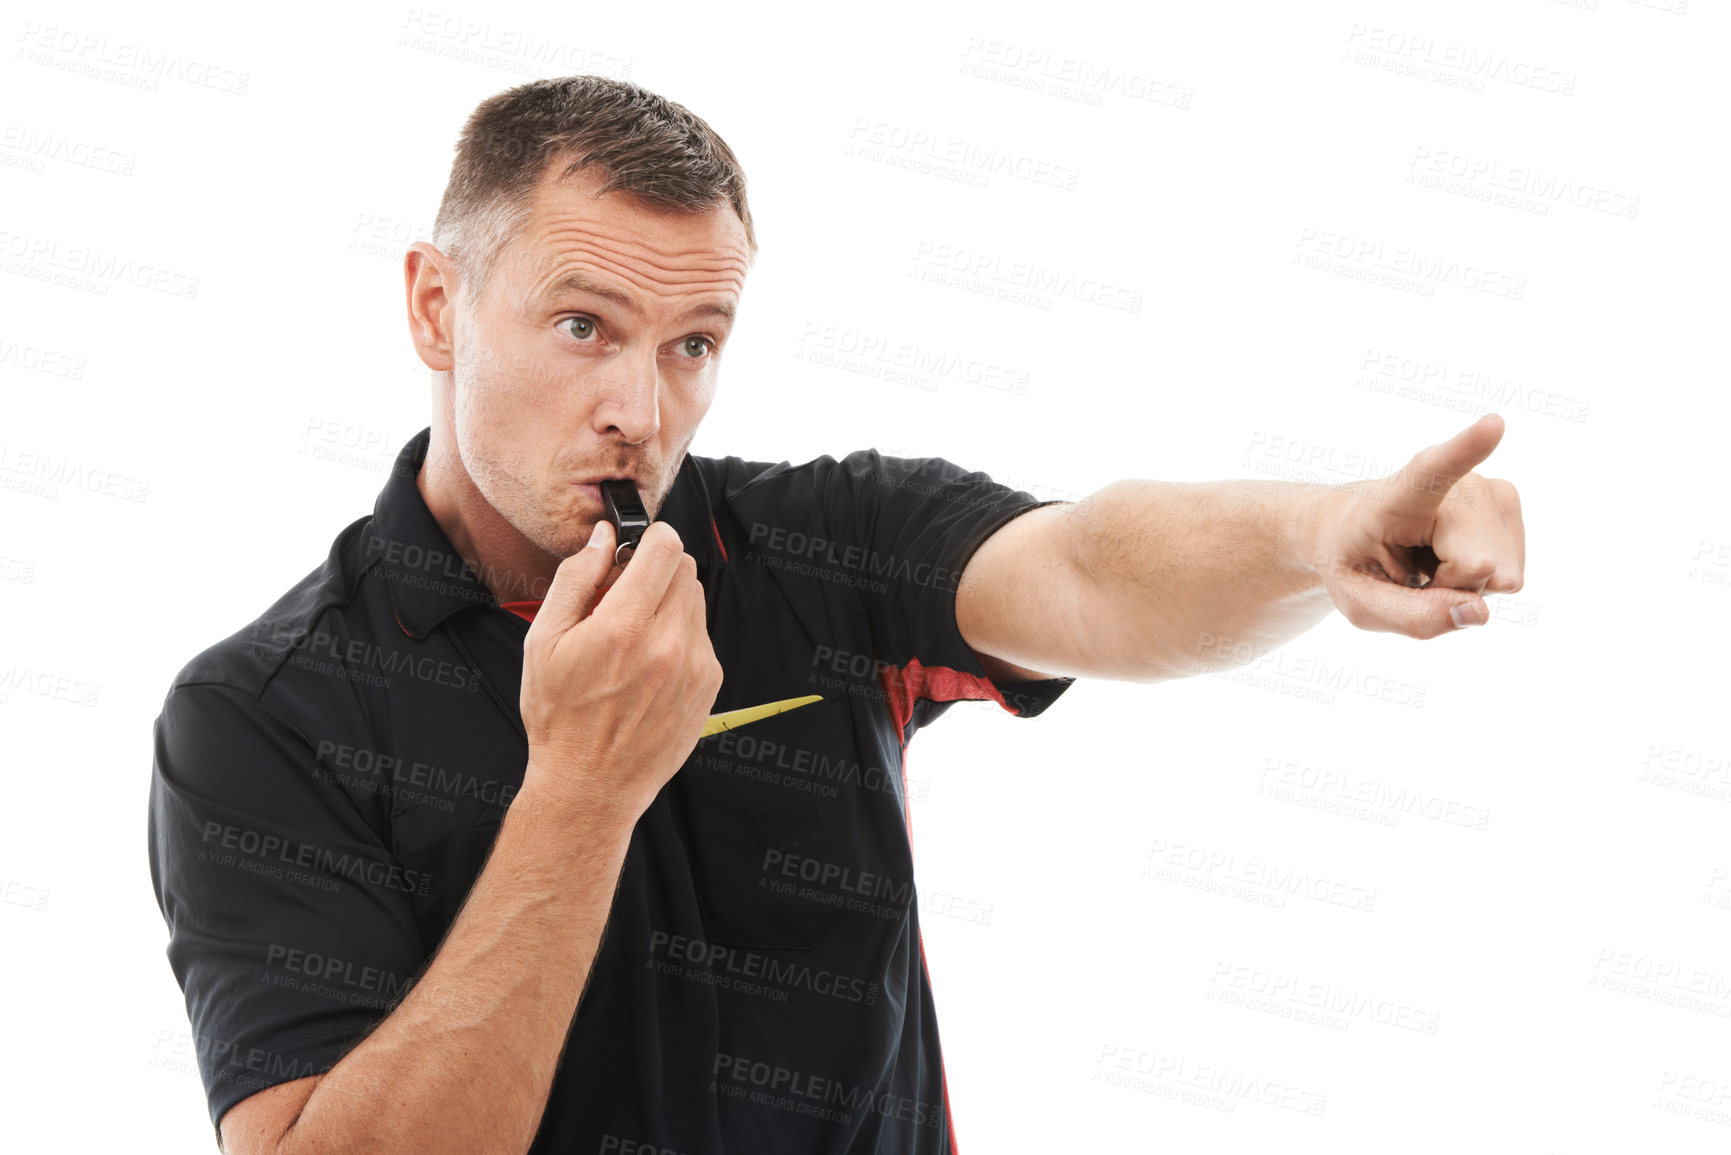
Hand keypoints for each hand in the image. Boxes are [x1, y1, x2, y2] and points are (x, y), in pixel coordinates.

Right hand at [518, 519, 724, 823]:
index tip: (634, 548)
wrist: (590, 785)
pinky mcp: (708, 685)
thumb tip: (602, 539)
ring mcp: (695, 666)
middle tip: (622, 597)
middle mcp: (668, 644)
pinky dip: (678, 636)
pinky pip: (701, 636)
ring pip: (695, 601)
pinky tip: (648, 664)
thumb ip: (575, 580)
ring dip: (668, 603)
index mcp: (624, 628)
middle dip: (655, 570)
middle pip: (684, 569)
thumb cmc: (560, 718)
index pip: (665, 548)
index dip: (649, 538)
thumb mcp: (543, 643)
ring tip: (632, 636)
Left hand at [1314, 414, 1524, 637]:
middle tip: (1413, 572)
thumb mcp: (1360, 603)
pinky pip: (1511, 574)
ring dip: (1464, 586)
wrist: (1354, 530)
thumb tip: (1480, 613)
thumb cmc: (1354, 563)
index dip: (1466, 450)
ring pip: (1501, 575)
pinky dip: (1481, 580)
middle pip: (1478, 567)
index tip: (1495, 424)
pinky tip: (1451, 558)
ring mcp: (1485, 487)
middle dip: (1450, 590)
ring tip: (1428, 562)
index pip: (1435, 472)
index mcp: (1398, 496)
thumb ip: (1412, 617)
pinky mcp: (1506, 500)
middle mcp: (1451, 484)